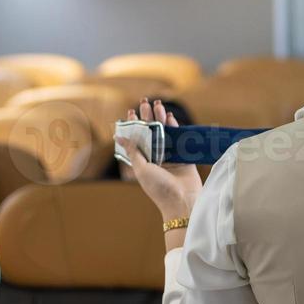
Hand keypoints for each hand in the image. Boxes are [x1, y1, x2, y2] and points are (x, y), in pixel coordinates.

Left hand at [116, 102, 201, 221]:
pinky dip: (175, 127)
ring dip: (161, 118)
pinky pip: (179, 139)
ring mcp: (170, 156)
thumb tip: (119, 136)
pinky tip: (171, 117)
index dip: (133, 125)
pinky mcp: (184, 157)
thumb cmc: (158, 188)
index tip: (130, 112)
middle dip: (147, 116)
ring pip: (164, 132)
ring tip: (158, 104)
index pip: (136, 139)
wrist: (182, 201)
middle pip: (150, 132)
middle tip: (144, 101)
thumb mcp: (141, 169)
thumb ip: (133, 151)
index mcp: (143, 161)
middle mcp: (156, 157)